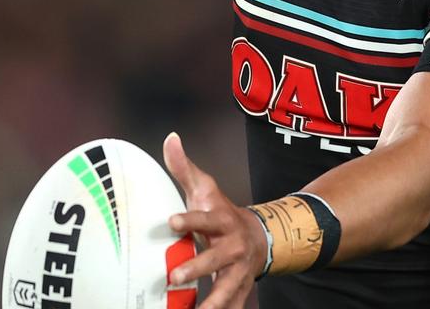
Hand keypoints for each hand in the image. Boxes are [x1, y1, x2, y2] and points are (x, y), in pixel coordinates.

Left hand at [163, 132, 266, 308]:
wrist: (259, 237)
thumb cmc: (220, 213)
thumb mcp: (205, 189)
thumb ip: (184, 168)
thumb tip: (170, 138)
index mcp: (222, 221)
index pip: (205, 219)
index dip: (189, 220)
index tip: (170, 222)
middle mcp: (233, 247)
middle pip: (216, 258)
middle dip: (196, 268)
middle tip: (173, 277)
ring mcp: (238, 271)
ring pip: (227, 288)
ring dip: (213, 302)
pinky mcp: (238, 290)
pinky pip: (231, 306)